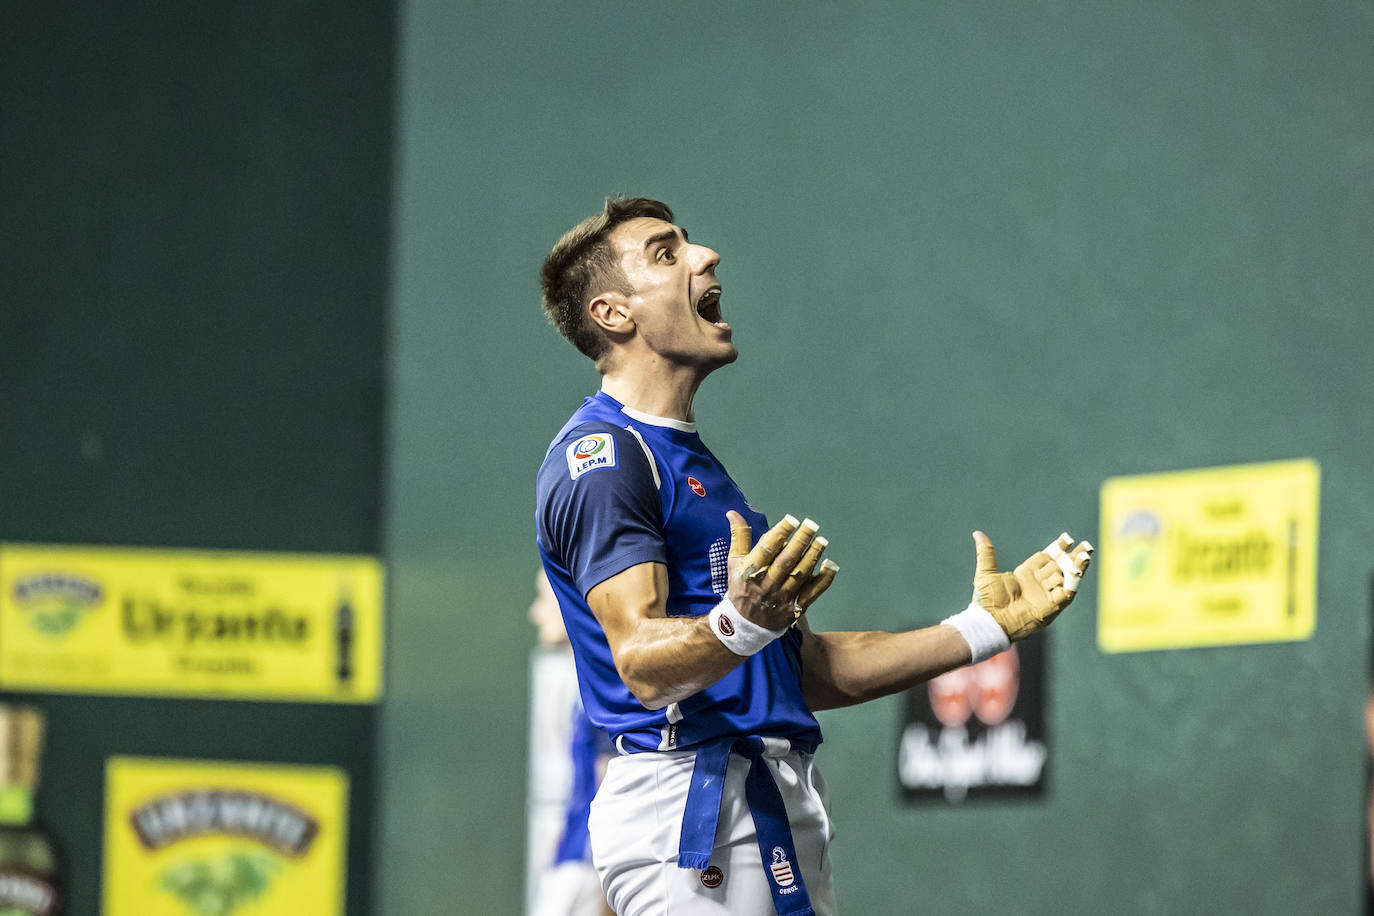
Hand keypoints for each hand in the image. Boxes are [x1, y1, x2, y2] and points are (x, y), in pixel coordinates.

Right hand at [726, 510, 838, 629]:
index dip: (779, 534)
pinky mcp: (795, 607)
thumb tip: (733, 513)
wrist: (745, 624)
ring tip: (821, 540)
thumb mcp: (734, 562)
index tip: (791, 520)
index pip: (766, 550)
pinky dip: (824, 579)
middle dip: (800, 542)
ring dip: (812, 556)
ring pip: (800, 575)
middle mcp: (766, 585)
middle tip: (811, 525)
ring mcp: (782, 597)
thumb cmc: (741, 586)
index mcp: (750, 572)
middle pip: (785, 561)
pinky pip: (813, 592)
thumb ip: (739, 537)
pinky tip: (831, 565)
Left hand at [972, 530, 1092, 640]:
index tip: (1066, 538)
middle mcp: (1039, 584)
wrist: (991, 621)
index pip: (1046, 558)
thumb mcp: (986, 573)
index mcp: (1026, 574)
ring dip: (1077, 565)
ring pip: (1066, 577)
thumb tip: (978, 534)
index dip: (1057, 548)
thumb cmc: (987, 600)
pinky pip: (1067, 591)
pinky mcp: (1052, 606)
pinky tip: (1079, 569)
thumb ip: (987, 553)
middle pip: (1060, 566)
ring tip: (1086, 552)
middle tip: (1085, 545)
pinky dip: (1074, 581)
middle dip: (1072, 556)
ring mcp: (1047, 594)